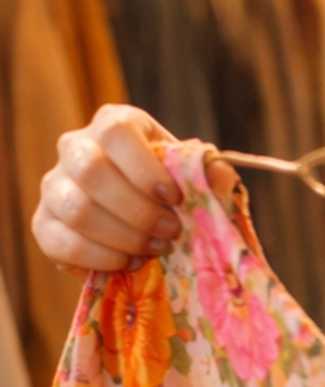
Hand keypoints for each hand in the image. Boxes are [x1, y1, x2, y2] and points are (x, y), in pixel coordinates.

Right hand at [32, 106, 236, 274]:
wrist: (141, 222)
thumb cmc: (170, 192)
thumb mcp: (192, 177)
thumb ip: (208, 175)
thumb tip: (219, 175)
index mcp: (114, 124)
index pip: (115, 132)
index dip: (145, 167)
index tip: (174, 197)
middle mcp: (75, 147)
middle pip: (91, 171)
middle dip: (138, 209)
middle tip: (171, 231)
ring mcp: (54, 185)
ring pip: (77, 210)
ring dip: (124, 236)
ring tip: (154, 249)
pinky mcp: (43, 224)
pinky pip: (64, 243)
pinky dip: (103, 259)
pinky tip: (130, 262)